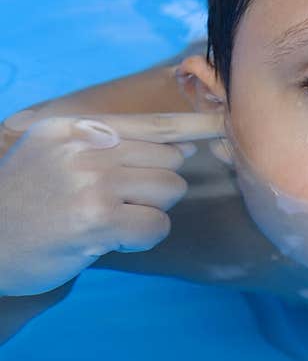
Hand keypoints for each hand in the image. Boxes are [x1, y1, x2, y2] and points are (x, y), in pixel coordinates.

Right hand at [0, 111, 223, 295]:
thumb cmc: (28, 202)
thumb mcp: (56, 155)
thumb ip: (115, 146)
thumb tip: (185, 147)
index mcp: (75, 127)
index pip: (152, 124)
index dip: (195, 125)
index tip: (225, 121)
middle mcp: (85, 148)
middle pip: (169, 160)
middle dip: (156, 186)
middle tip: (117, 202)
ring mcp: (91, 182)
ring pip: (169, 189)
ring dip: (150, 211)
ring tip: (110, 219)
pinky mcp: (97, 219)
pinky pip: (157, 224)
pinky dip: (143, 237)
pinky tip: (112, 239)